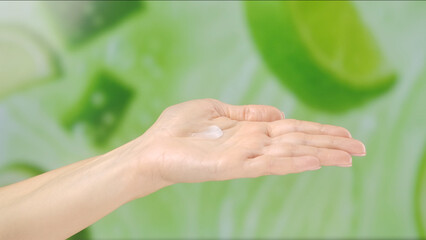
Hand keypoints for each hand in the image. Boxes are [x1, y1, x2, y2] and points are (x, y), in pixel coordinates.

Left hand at [109, 99, 364, 195]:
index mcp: (250, 131)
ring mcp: (245, 157)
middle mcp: (253, 145)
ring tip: (349, 155)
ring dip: (321, 153)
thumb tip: (277, 113)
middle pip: (299, 142)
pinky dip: (293, 161)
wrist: (152, 148)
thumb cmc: (179, 129)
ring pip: (291, 154)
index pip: (292, 130)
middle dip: (330, 144)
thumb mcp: (215, 110)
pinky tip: (315, 160)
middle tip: (362, 149)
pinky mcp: (233, 166)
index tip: (344, 134)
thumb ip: (247, 113)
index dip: (319, 132)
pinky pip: (269, 163)